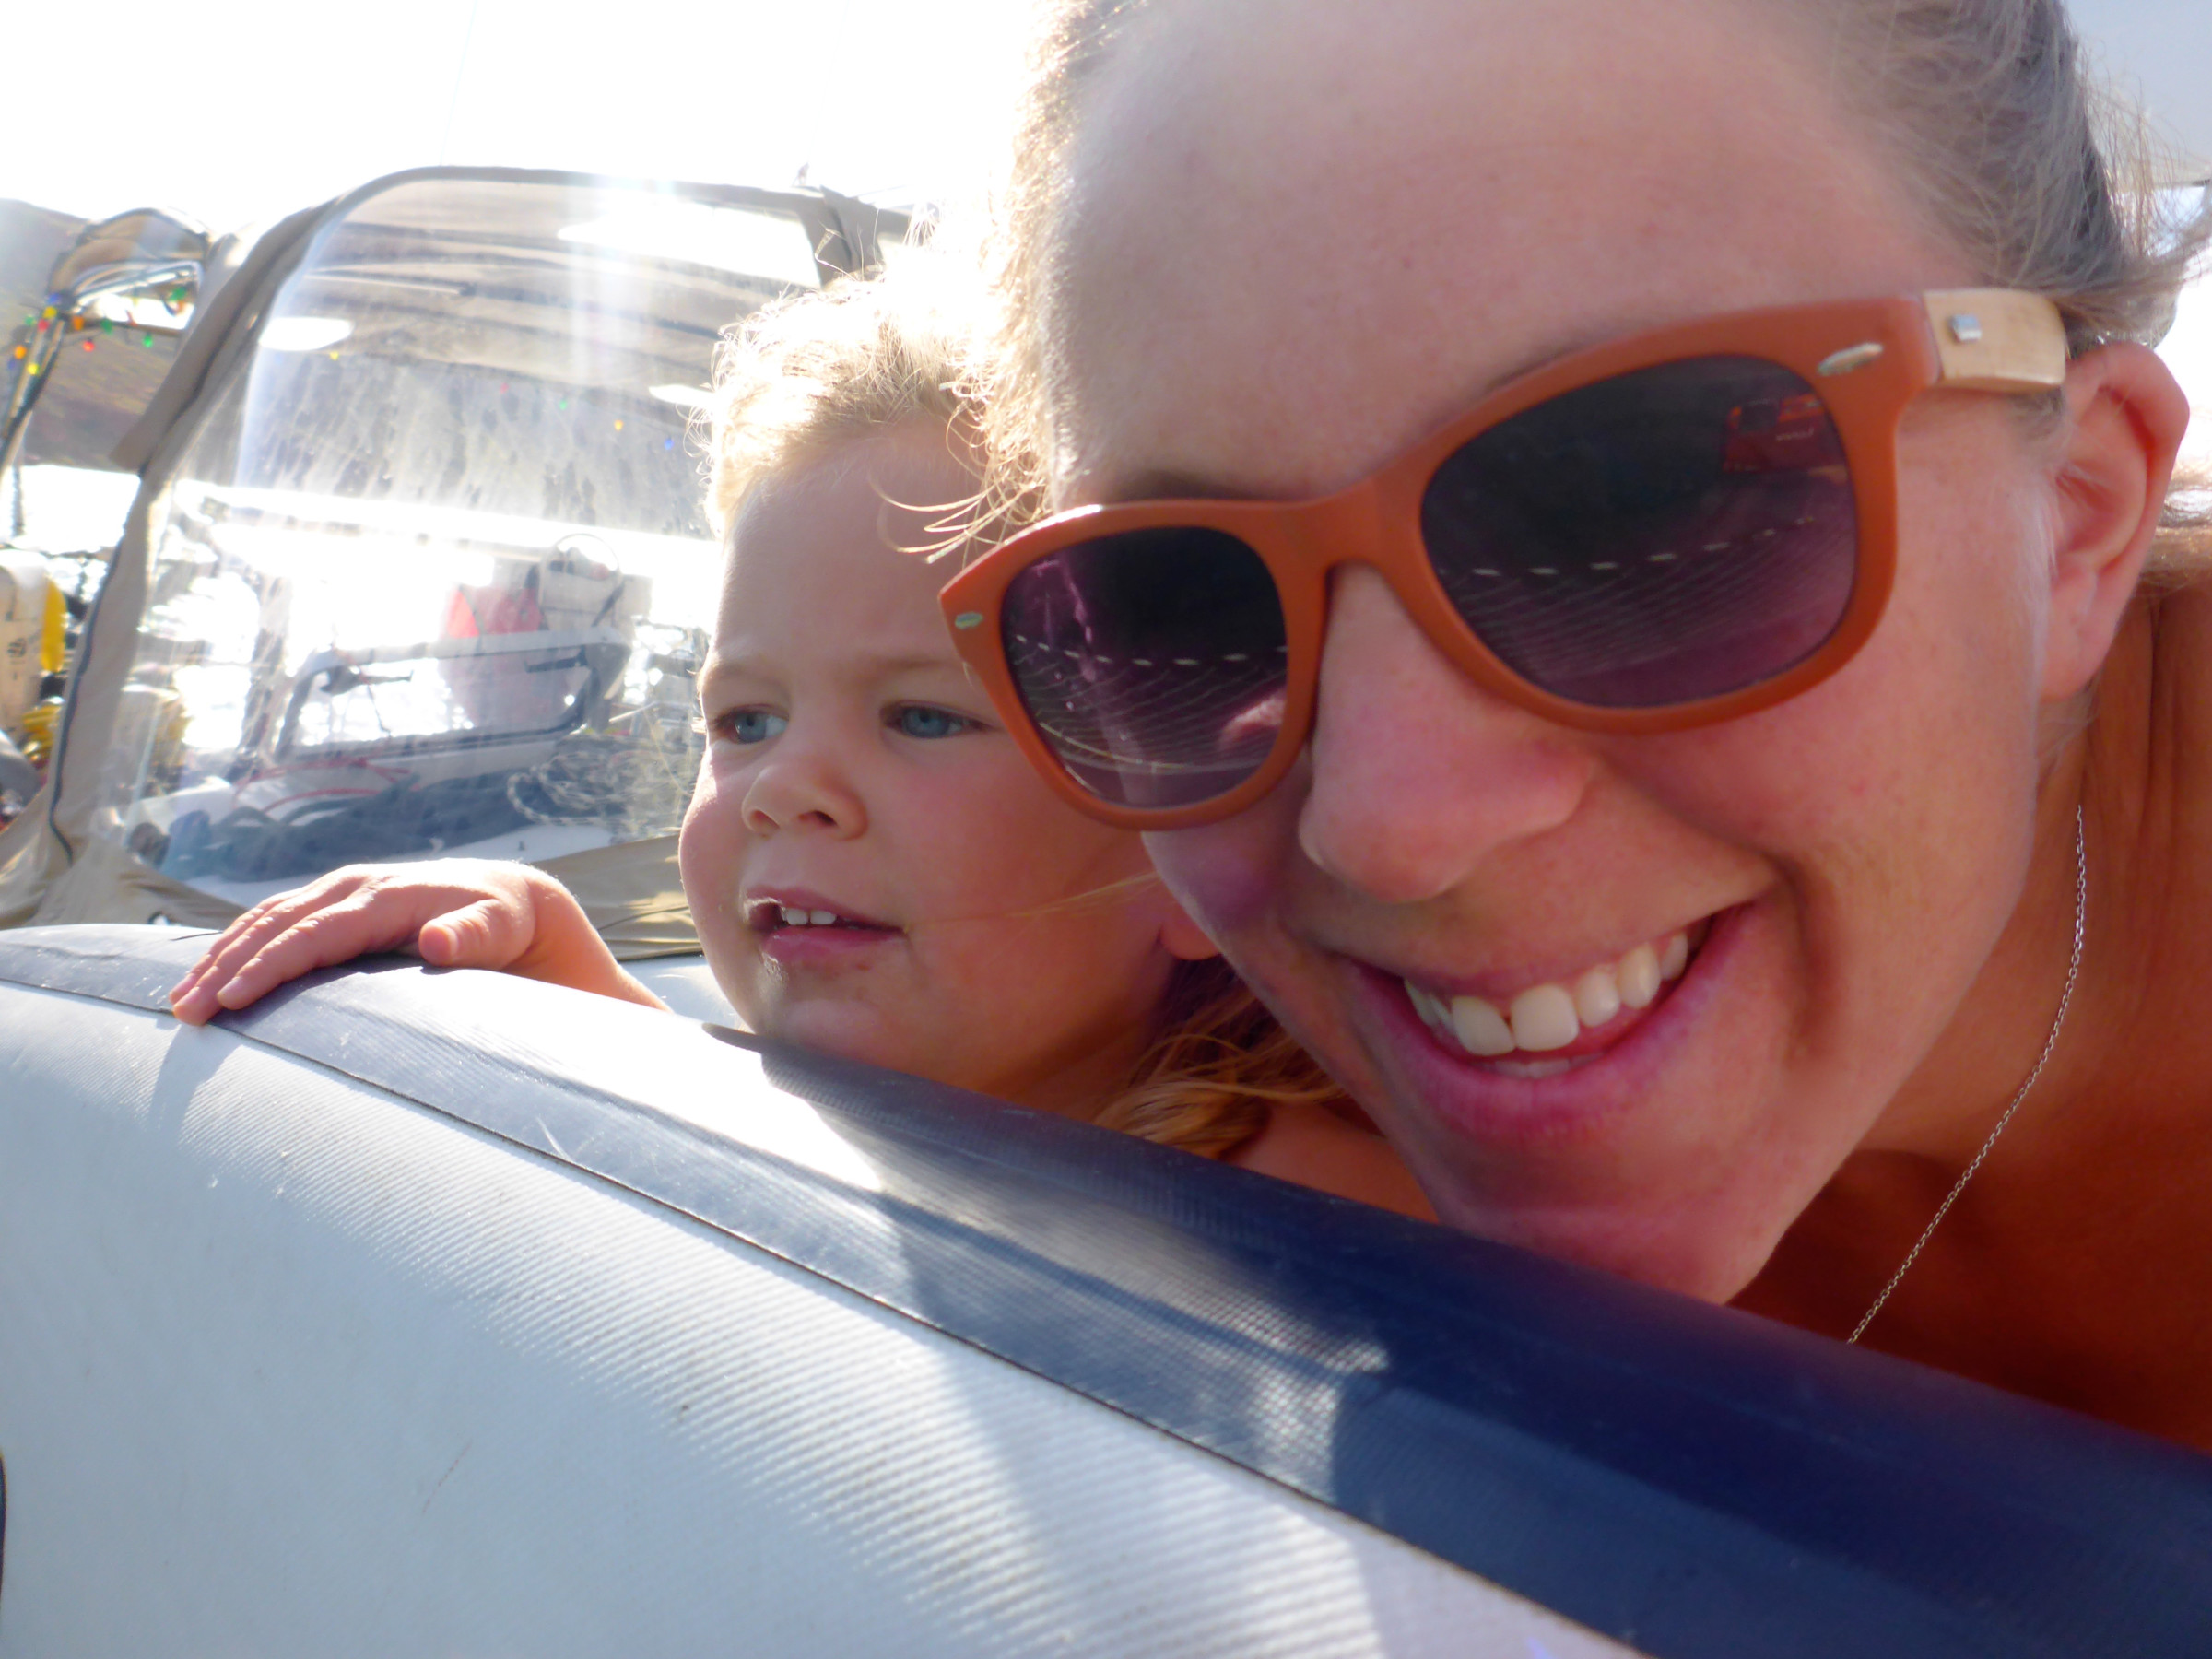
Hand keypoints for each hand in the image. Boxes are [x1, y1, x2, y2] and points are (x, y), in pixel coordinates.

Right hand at [167, 859, 665, 1024]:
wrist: (513, 899)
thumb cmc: (506, 922)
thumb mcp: (499, 929)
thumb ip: (471, 939)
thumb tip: (440, 942)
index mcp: (382, 896)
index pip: (313, 934)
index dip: (270, 966)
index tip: (231, 999)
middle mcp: (352, 887)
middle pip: (275, 926)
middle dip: (226, 968)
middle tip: (186, 1014)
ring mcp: (340, 893)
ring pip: (265, 921)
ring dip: (220, 958)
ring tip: (181, 1002)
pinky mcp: (336, 906)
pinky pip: (276, 922)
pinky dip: (238, 946)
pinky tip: (211, 976)